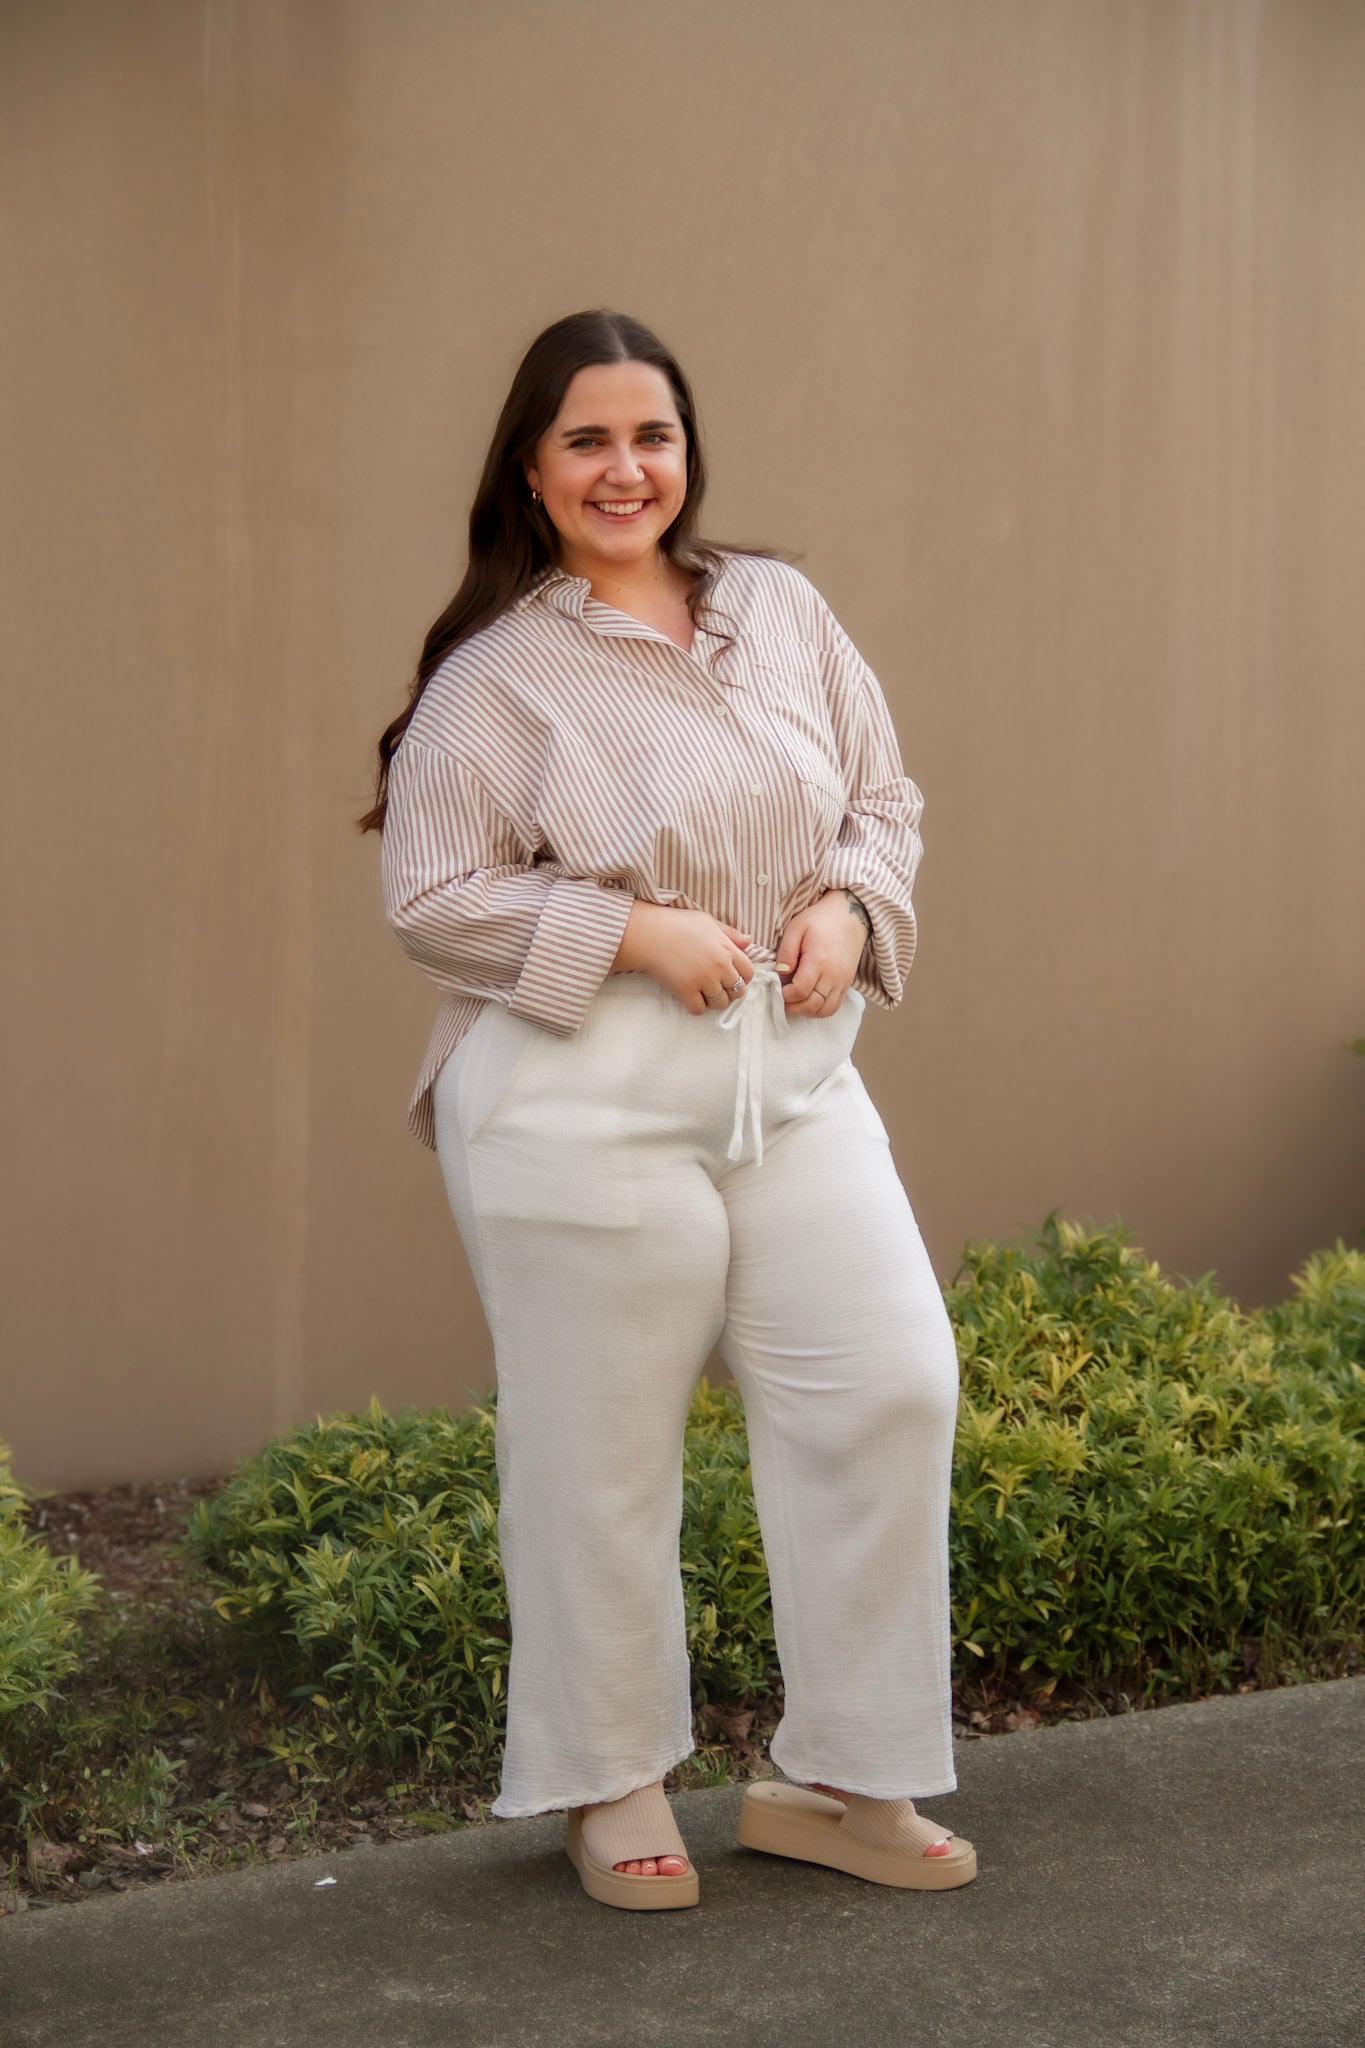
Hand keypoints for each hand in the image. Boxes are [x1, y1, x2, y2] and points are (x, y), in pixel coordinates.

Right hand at [613, 901, 753, 1013]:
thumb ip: (730, 933)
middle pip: (738, 990)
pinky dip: (696, 1006)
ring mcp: (703, 979)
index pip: (748, 972)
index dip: (743, 977)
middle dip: (730, 990)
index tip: (732, 977)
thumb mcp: (708, 921)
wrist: (649, 932)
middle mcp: (719, 966)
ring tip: (704, 992)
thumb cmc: (677, 923)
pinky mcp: (685, 990)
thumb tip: (749, 942)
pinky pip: (699, 1009)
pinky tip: (690, 996)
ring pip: (720, 1003)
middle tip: (718, 986)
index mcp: (726, 949)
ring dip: (714, 1000)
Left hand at [774, 889, 869, 1016]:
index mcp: (819, 960)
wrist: (851, 915)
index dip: (784, 995)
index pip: (800, 991)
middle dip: (793, 1007)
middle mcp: (833, 975)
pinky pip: (834, 1007)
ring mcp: (842, 982)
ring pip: (824, 1011)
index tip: (777, 988)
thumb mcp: (797, 927)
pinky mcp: (847, 984)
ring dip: (806, 1011)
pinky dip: (819, 1010)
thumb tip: (781, 974)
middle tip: (781, 998)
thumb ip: (786, 952)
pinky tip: (809, 999)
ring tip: (795, 1000)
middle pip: (812, 1005)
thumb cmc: (820, 919)